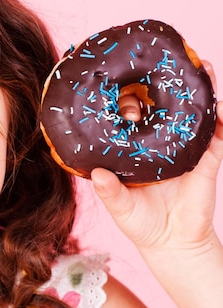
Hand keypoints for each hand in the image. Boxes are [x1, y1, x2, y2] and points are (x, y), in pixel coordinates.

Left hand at [91, 61, 222, 251]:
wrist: (173, 243)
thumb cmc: (141, 222)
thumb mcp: (120, 207)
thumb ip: (109, 192)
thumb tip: (97, 175)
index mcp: (137, 148)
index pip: (133, 116)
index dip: (128, 102)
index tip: (122, 96)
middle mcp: (162, 142)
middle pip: (164, 106)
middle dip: (162, 85)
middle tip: (160, 66)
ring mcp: (187, 148)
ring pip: (195, 113)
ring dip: (200, 89)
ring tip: (201, 64)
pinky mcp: (209, 159)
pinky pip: (220, 135)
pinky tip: (222, 104)